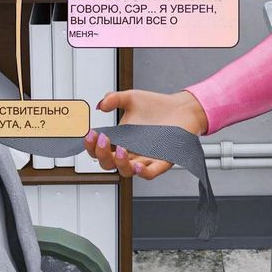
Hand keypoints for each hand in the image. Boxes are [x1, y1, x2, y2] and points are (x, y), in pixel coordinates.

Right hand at [82, 90, 207, 179]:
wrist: (182, 108)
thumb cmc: (156, 106)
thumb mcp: (131, 98)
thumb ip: (114, 99)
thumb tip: (100, 104)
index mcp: (121, 140)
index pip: (100, 150)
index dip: (91, 145)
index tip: (90, 133)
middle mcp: (131, 152)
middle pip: (108, 164)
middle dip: (102, 154)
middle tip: (103, 139)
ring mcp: (145, 158)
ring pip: (127, 171)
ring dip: (120, 164)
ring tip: (121, 150)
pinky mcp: (162, 161)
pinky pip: (150, 173)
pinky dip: (143, 172)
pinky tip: (138, 165)